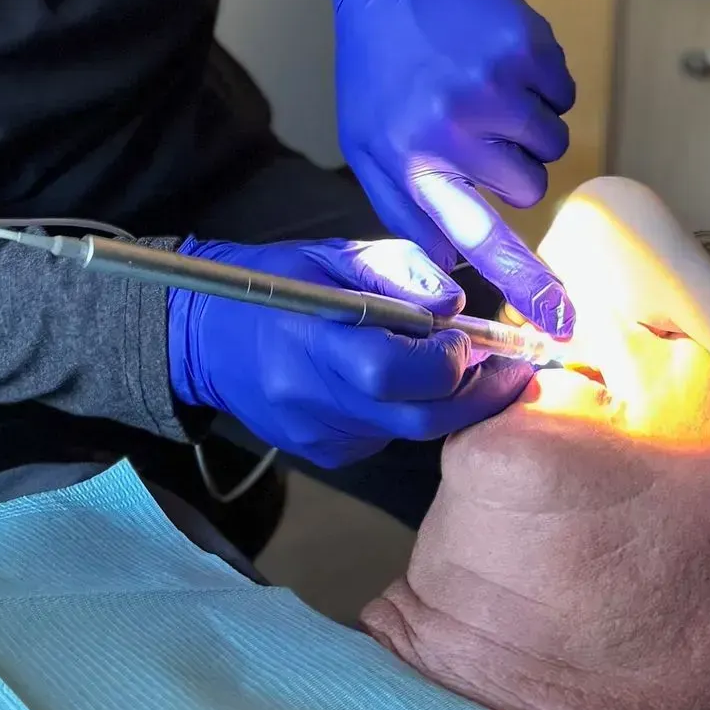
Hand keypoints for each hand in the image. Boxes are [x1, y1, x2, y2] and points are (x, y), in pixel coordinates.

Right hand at [165, 231, 534, 470]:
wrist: (201, 339)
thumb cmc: (272, 283)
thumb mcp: (330, 255)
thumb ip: (396, 271)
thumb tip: (453, 302)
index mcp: (316, 343)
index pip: (400, 372)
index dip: (449, 359)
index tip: (468, 336)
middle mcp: (317, 401)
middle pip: (422, 418)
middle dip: (475, 393)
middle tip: (509, 367)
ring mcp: (320, 435)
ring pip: (410, 431)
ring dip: (445, 402)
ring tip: (459, 367)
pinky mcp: (323, 454)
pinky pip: (385, 439)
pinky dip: (407, 412)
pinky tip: (398, 384)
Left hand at [329, 0, 576, 334]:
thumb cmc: (382, 72)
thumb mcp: (368, 144)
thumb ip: (409, 210)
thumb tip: (452, 270)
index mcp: (407, 159)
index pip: (471, 237)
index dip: (521, 281)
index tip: (559, 320)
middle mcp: (449, 127)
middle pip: (526, 189)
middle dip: (509, 165)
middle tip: (472, 125)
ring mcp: (491, 85)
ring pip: (551, 145)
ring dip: (527, 124)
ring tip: (483, 88)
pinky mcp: (527, 48)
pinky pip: (563, 96)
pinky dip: (543, 83)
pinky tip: (500, 60)